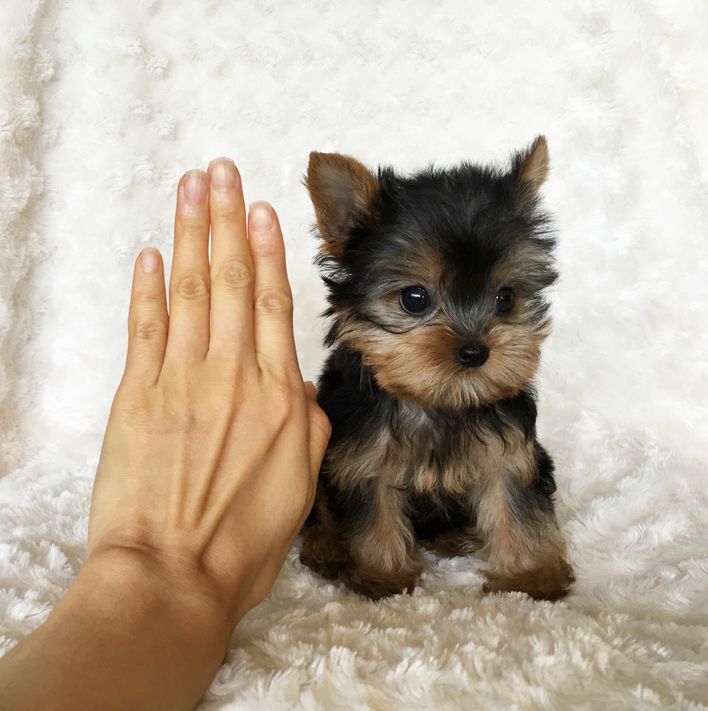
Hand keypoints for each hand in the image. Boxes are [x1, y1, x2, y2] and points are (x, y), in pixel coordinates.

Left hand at [89, 157, 330, 625]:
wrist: (173, 577)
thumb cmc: (241, 541)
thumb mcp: (299, 488)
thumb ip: (306, 428)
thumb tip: (301, 393)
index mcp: (281, 399)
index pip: (275, 307)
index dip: (269, 253)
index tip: (262, 210)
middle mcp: (235, 377)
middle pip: (233, 282)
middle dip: (226, 220)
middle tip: (221, 171)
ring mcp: (183, 382)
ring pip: (192, 291)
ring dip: (191, 235)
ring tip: (191, 188)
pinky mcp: (138, 397)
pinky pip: (146, 329)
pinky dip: (148, 289)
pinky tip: (151, 254)